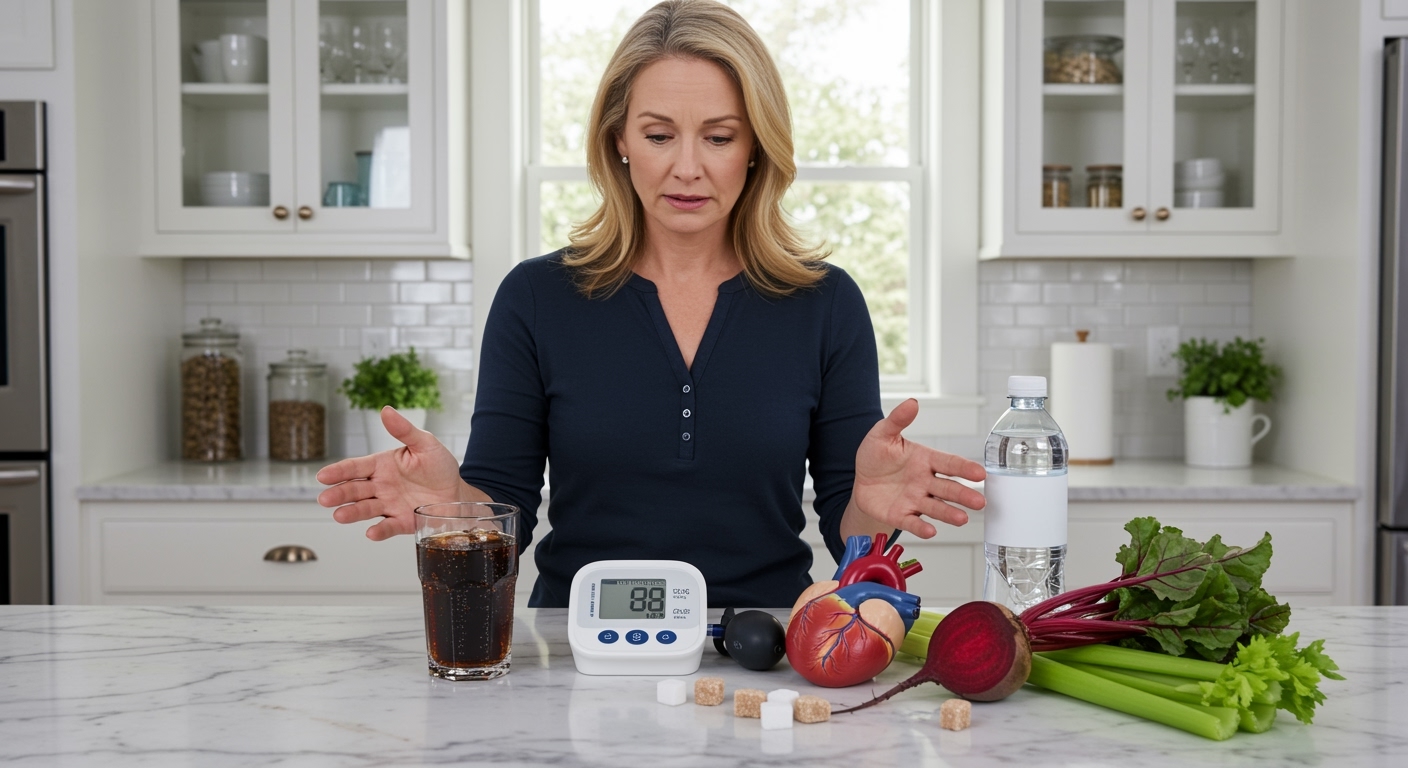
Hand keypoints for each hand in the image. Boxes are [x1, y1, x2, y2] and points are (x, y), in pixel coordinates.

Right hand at [316, 406, 468, 540]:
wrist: (458, 492)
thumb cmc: (439, 466)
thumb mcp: (425, 444)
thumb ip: (404, 430)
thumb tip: (386, 410)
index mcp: (382, 465)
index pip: (355, 467)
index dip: (338, 471)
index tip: (322, 476)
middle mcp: (381, 486)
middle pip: (355, 490)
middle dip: (339, 494)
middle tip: (325, 499)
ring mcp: (389, 505)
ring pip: (366, 509)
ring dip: (352, 512)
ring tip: (339, 515)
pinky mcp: (402, 522)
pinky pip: (388, 526)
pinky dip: (379, 530)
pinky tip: (371, 532)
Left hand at [851, 398, 986, 538]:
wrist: (861, 480)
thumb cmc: (877, 456)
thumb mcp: (883, 434)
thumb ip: (898, 420)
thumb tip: (912, 403)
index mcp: (925, 460)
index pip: (949, 463)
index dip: (964, 468)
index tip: (980, 473)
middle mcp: (925, 482)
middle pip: (948, 488)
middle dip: (964, 495)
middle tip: (980, 502)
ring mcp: (915, 500)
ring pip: (935, 507)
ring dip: (949, 513)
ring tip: (962, 519)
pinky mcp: (901, 515)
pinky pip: (912, 521)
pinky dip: (921, 527)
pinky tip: (931, 531)